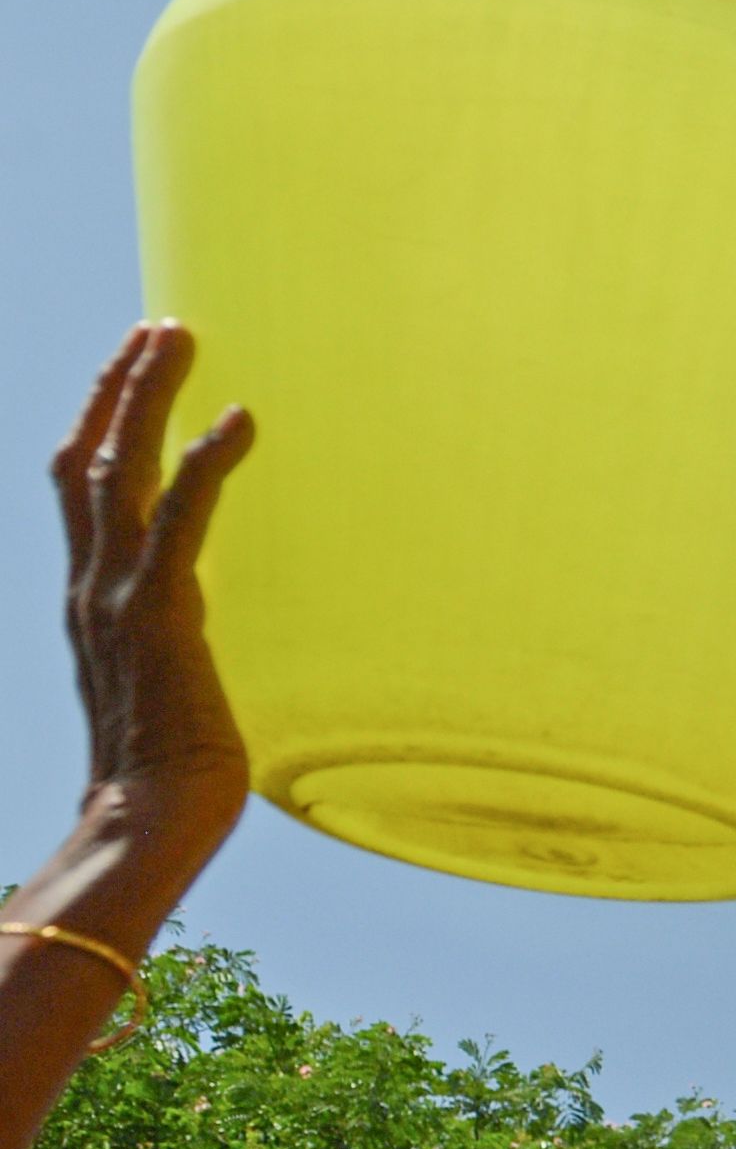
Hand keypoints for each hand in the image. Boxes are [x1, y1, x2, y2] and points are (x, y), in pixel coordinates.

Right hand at [53, 324, 252, 832]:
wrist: (146, 822)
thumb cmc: (168, 771)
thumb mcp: (163, 685)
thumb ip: (167, 643)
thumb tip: (190, 630)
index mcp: (92, 598)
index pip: (82, 490)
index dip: (102, 423)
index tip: (130, 369)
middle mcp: (91, 585)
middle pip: (86, 458)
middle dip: (118, 386)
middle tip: (158, 327)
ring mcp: (118, 597)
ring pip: (118, 471)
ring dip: (146, 396)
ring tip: (178, 336)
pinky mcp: (161, 616)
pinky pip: (182, 523)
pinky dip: (205, 464)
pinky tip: (239, 418)